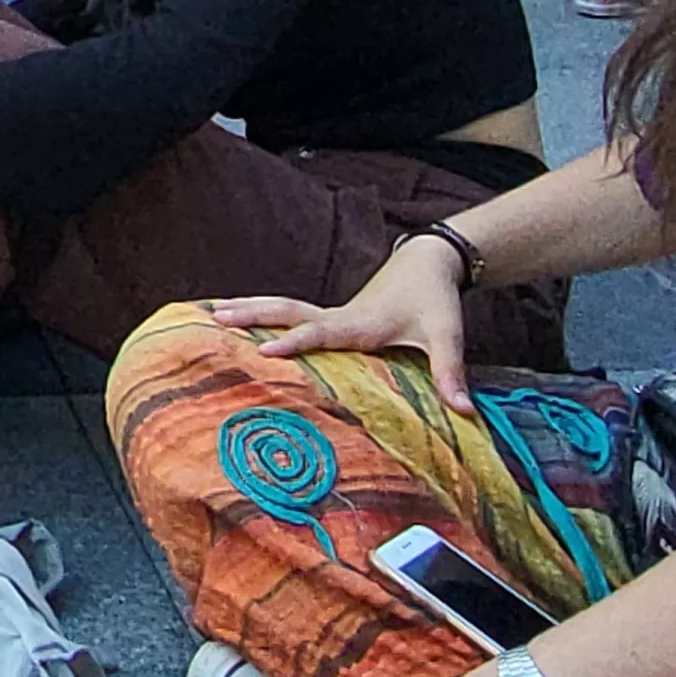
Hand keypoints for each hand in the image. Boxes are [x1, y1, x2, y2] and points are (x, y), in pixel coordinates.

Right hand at [211, 229, 473, 403]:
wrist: (427, 264)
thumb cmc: (435, 301)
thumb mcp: (447, 337)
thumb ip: (451, 374)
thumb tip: (464, 412)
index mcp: (361, 324)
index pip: (322, 333)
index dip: (295, 342)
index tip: (266, 351)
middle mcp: (340, 316)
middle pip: (288, 310)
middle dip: (253, 314)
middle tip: (215, 319)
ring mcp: (332, 313)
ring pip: (283, 307)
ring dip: (250, 308)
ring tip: (211, 312)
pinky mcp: (330, 317)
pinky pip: (290, 314)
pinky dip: (262, 312)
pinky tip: (240, 317)